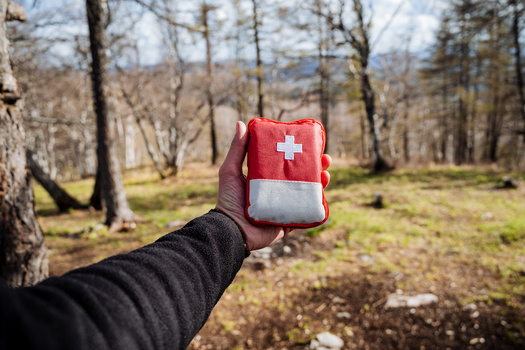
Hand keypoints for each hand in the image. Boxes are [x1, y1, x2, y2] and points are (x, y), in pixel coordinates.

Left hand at [216, 121, 330, 251]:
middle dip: (316, 167)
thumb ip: (237, 149)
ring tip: (326, 175)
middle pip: (302, 177)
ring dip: (320, 184)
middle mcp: (277, 191)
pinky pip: (306, 214)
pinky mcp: (288, 222)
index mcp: (266, 179)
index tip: (311, 144)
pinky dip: (316, 206)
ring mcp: (284, 207)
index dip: (300, 154)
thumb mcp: (230, 170)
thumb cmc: (228, 200)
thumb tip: (241, 123)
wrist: (231, 230)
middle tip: (325, 159)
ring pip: (307, 194)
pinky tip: (323, 195)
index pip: (287, 163)